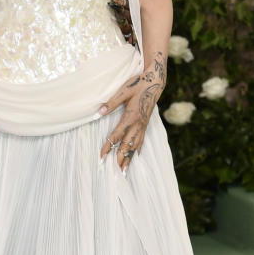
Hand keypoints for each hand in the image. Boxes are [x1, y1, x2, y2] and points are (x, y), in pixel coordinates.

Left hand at [99, 54, 165, 169]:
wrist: (155, 82)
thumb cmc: (138, 85)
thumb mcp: (123, 91)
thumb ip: (111, 103)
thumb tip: (98, 113)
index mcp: (130, 117)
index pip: (116, 136)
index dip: (108, 147)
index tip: (102, 158)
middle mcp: (137, 125)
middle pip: (127, 146)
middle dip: (120, 159)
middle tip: (115, 172)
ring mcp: (142, 125)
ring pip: (135, 146)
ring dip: (129, 158)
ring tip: (124, 171)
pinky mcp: (145, 124)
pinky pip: (141, 141)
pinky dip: (137, 150)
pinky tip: (136, 156)